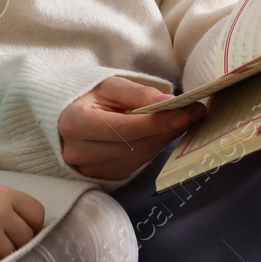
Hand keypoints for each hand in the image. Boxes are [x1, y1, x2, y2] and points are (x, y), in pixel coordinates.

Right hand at [59, 76, 207, 180]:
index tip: (184, 112)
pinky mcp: (102, 176)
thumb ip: (137, 93)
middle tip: (195, 112)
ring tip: (185, 119)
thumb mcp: (108, 85)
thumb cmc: (87, 96)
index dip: (156, 122)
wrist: (64, 117)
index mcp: (75, 123)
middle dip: (168, 129)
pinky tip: (165, 132)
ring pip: (138, 157)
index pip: (124, 128)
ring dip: (165, 139)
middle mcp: (79, 151)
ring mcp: (89, 169)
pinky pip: (135, 164)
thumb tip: (168, 102)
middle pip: (134, 145)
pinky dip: (153, 148)